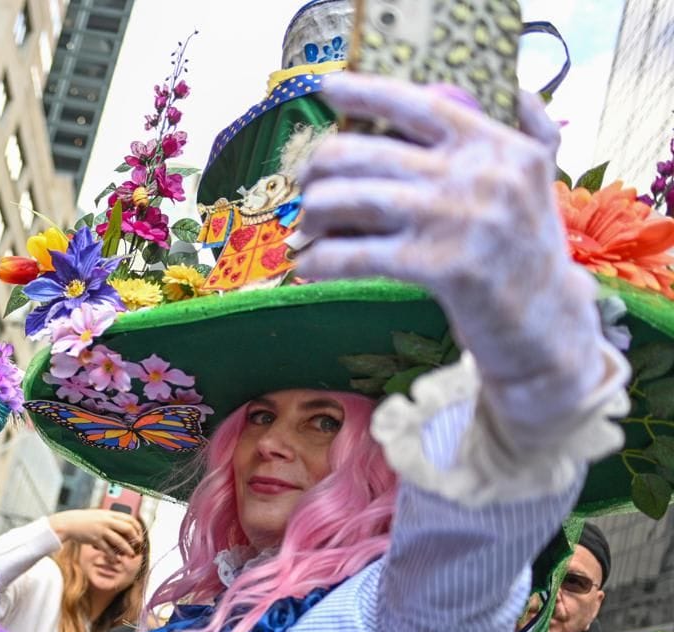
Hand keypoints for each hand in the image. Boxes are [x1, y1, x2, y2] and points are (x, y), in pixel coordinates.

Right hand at [49, 509, 142, 556]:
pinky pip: (107, 549)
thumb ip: (111, 519)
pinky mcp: (95, 539)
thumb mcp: (99, 515)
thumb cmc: (84, 520)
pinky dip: (113, 556)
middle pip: (128, 528)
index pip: (130, 518)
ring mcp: (101, 530)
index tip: (139, 535)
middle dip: (135, 538)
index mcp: (109, 513)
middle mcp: (107, 520)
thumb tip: (124, 526)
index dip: (137, 527)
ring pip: (119, 540)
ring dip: (127, 549)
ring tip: (131, 555)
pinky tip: (116, 560)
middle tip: (138, 545)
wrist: (68, 523)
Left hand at [298, 73, 605, 442]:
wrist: (547, 324)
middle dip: (318, 168)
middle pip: (364, 152)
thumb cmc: (525, 249)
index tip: (325, 87)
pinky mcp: (439, 267)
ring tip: (306, 227)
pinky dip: (321, 259)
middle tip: (306, 185)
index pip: (417, 103)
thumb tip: (484, 86)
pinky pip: (355, 254)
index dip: (364, 91)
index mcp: (495, 145)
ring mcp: (457, 219)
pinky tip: (306, 264)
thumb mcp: (534, 179)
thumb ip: (517, 128)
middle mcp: (478, 174)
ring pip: (349, 199)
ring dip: (313, 214)